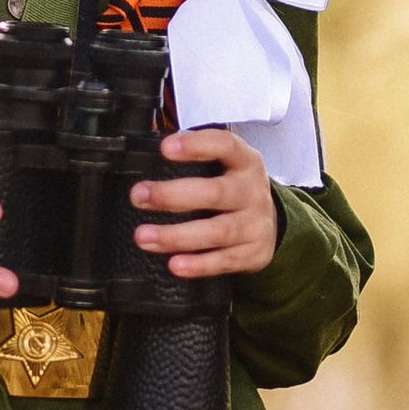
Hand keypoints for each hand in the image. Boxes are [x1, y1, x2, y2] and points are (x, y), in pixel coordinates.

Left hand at [131, 128, 277, 279]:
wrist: (269, 222)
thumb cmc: (232, 188)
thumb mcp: (225, 166)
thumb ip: (196, 160)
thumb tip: (144, 160)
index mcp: (245, 161)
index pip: (225, 146)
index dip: (197, 145)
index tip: (165, 148)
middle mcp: (253, 191)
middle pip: (215, 193)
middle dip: (172, 195)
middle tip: (139, 196)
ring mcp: (256, 224)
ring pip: (217, 231)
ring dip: (177, 236)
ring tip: (145, 237)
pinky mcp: (254, 253)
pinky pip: (224, 261)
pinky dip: (198, 265)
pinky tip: (175, 264)